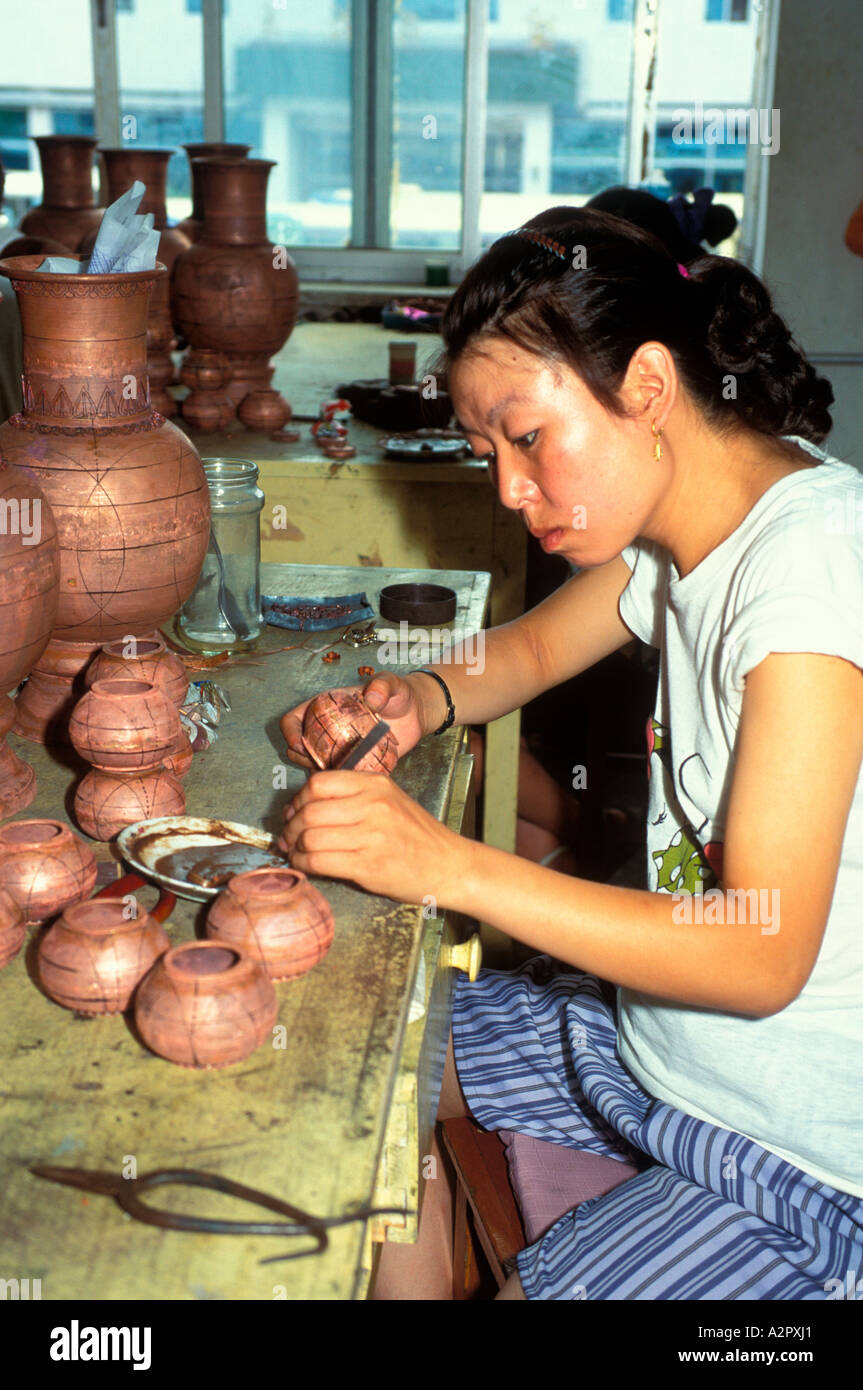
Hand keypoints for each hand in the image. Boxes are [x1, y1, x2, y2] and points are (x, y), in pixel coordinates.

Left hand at [278, 768, 468, 904]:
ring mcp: (372, 835)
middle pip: (310, 810)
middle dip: (291, 827)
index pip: (319, 783)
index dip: (298, 800)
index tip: (294, 813)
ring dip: (296, 849)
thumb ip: (354, 798)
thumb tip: (304, 808)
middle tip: (289, 838)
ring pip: (310, 837)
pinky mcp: (369, 865)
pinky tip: (307, 867)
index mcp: (376, 784)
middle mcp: (374, 805)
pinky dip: (304, 865)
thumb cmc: (418, 837)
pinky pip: (320, 862)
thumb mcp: (391, 801)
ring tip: (298, 854)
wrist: (450, 866)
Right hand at [279, 672, 428, 769]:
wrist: (415, 714)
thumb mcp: (390, 683)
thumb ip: (382, 685)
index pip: (292, 720)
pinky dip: (339, 783)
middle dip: (301, 758)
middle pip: (296, 748)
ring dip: (318, 773)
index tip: (299, 743)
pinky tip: (351, 779)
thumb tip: (371, 698)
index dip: (289, 731)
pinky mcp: (352, 765)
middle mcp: (325, 730)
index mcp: (323, 708)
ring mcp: (337, 750)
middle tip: (319, 761)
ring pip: (313, 766)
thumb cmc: (398, 694)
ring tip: (337, 770)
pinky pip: (338, 778)